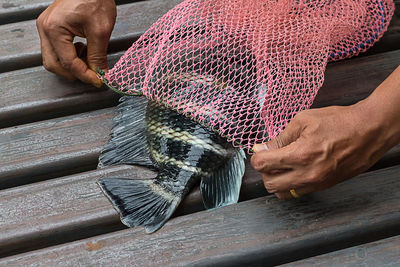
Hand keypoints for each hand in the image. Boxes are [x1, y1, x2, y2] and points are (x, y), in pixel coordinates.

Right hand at [36, 0, 115, 86]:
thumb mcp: (100, 30)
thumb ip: (98, 56)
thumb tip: (100, 74)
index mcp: (54, 29)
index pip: (68, 63)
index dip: (85, 76)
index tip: (98, 81)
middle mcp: (45, 29)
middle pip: (54, 64)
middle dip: (74, 74)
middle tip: (92, 76)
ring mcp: (46, 27)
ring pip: (53, 59)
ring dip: (71, 65)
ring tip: (88, 59)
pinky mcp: (52, 26)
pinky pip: (56, 49)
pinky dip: (69, 56)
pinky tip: (83, 50)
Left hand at [250, 103, 394, 199]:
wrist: (369, 131)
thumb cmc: (339, 122)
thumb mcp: (304, 121)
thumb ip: (280, 137)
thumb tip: (263, 148)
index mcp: (300, 155)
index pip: (263, 165)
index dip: (257, 156)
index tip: (260, 150)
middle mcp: (307, 174)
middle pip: (269, 184)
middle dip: (264, 171)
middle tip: (270, 158)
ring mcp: (317, 183)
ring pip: (283, 193)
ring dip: (276, 181)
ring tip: (282, 165)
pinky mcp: (324, 186)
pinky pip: (298, 192)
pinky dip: (290, 183)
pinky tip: (295, 169)